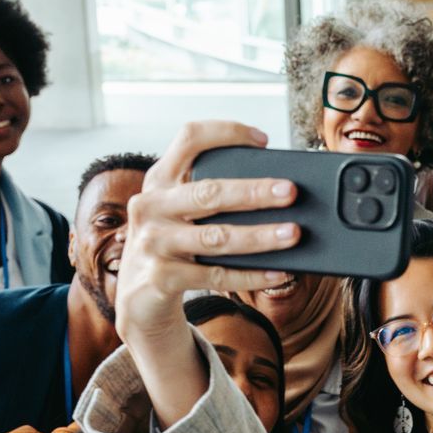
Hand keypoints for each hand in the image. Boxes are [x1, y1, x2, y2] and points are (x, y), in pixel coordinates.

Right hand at [118, 122, 300, 425]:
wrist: (139, 299)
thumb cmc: (173, 246)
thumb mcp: (180, 213)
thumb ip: (210, 197)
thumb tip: (275, 194)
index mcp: (159, 180)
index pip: (189, 139)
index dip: (226, 133)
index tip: (263, 140)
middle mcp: (151, 206)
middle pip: (209, 192)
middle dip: (254, 192)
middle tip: (290, 192)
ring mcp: (153, 243)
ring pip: (217, 238)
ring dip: (260, 236)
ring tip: (293, 233)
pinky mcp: (162, 278)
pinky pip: (218, 276)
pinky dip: (253, 275)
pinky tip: (280, 272)